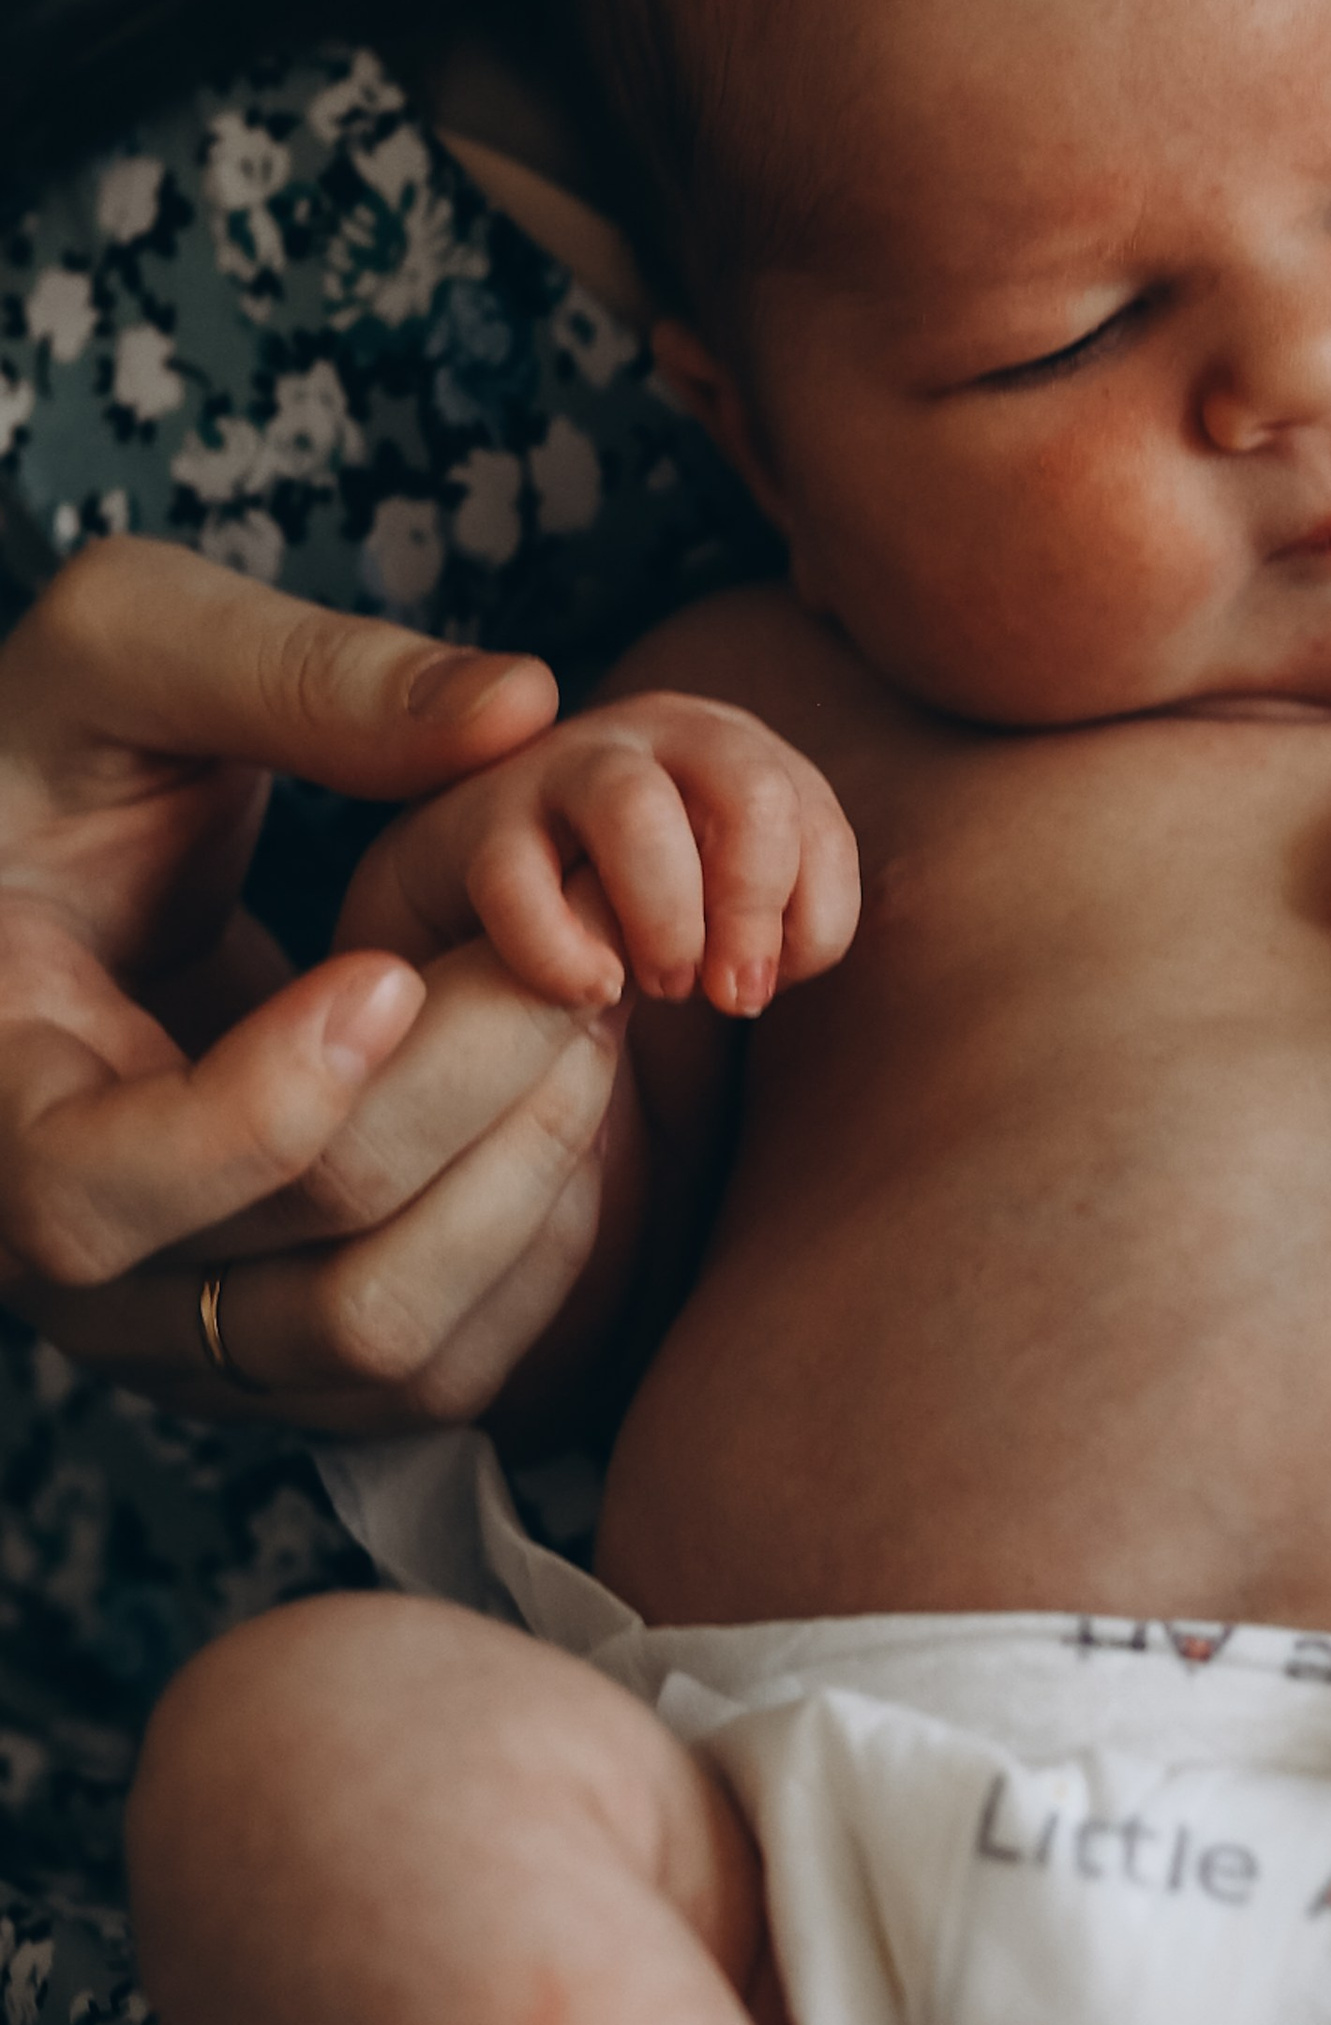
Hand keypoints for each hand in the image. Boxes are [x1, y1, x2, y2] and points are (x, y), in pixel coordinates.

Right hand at [0, 537, 637, 1424]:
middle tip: (569, 952)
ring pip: (394, 1341)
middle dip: (472, 1095)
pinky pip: (450, 1373)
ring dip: (531, 1171)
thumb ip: (296, 671)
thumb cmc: (66, 757)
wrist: (57, 891)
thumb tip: (522, 704)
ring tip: (579, 1008)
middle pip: (312, 1272)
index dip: (278, 1099)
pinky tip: (564, 1093)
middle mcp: (63, 1266)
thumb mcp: (127, 651)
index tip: (391, 965)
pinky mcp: (282, 1358)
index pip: (100, 1195)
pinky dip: (546, 1239)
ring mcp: (178, 1336)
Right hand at [345, 693, 860, 1020]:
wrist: (487, 903)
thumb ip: (777, 924)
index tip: (768, 985)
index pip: (817, 824)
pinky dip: (562, 946)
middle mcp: (663, 737)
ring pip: (635, 808)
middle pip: (754, 792)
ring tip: (662, 988)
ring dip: (665, 914)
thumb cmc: (635, 918)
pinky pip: (518, 879)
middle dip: (753, 910)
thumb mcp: (728, 911)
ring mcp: (565, 767)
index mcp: (740, 754)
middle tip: (730, 996)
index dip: (811, 922)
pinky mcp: (476, 824)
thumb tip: (756, 977)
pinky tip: (589, 991)